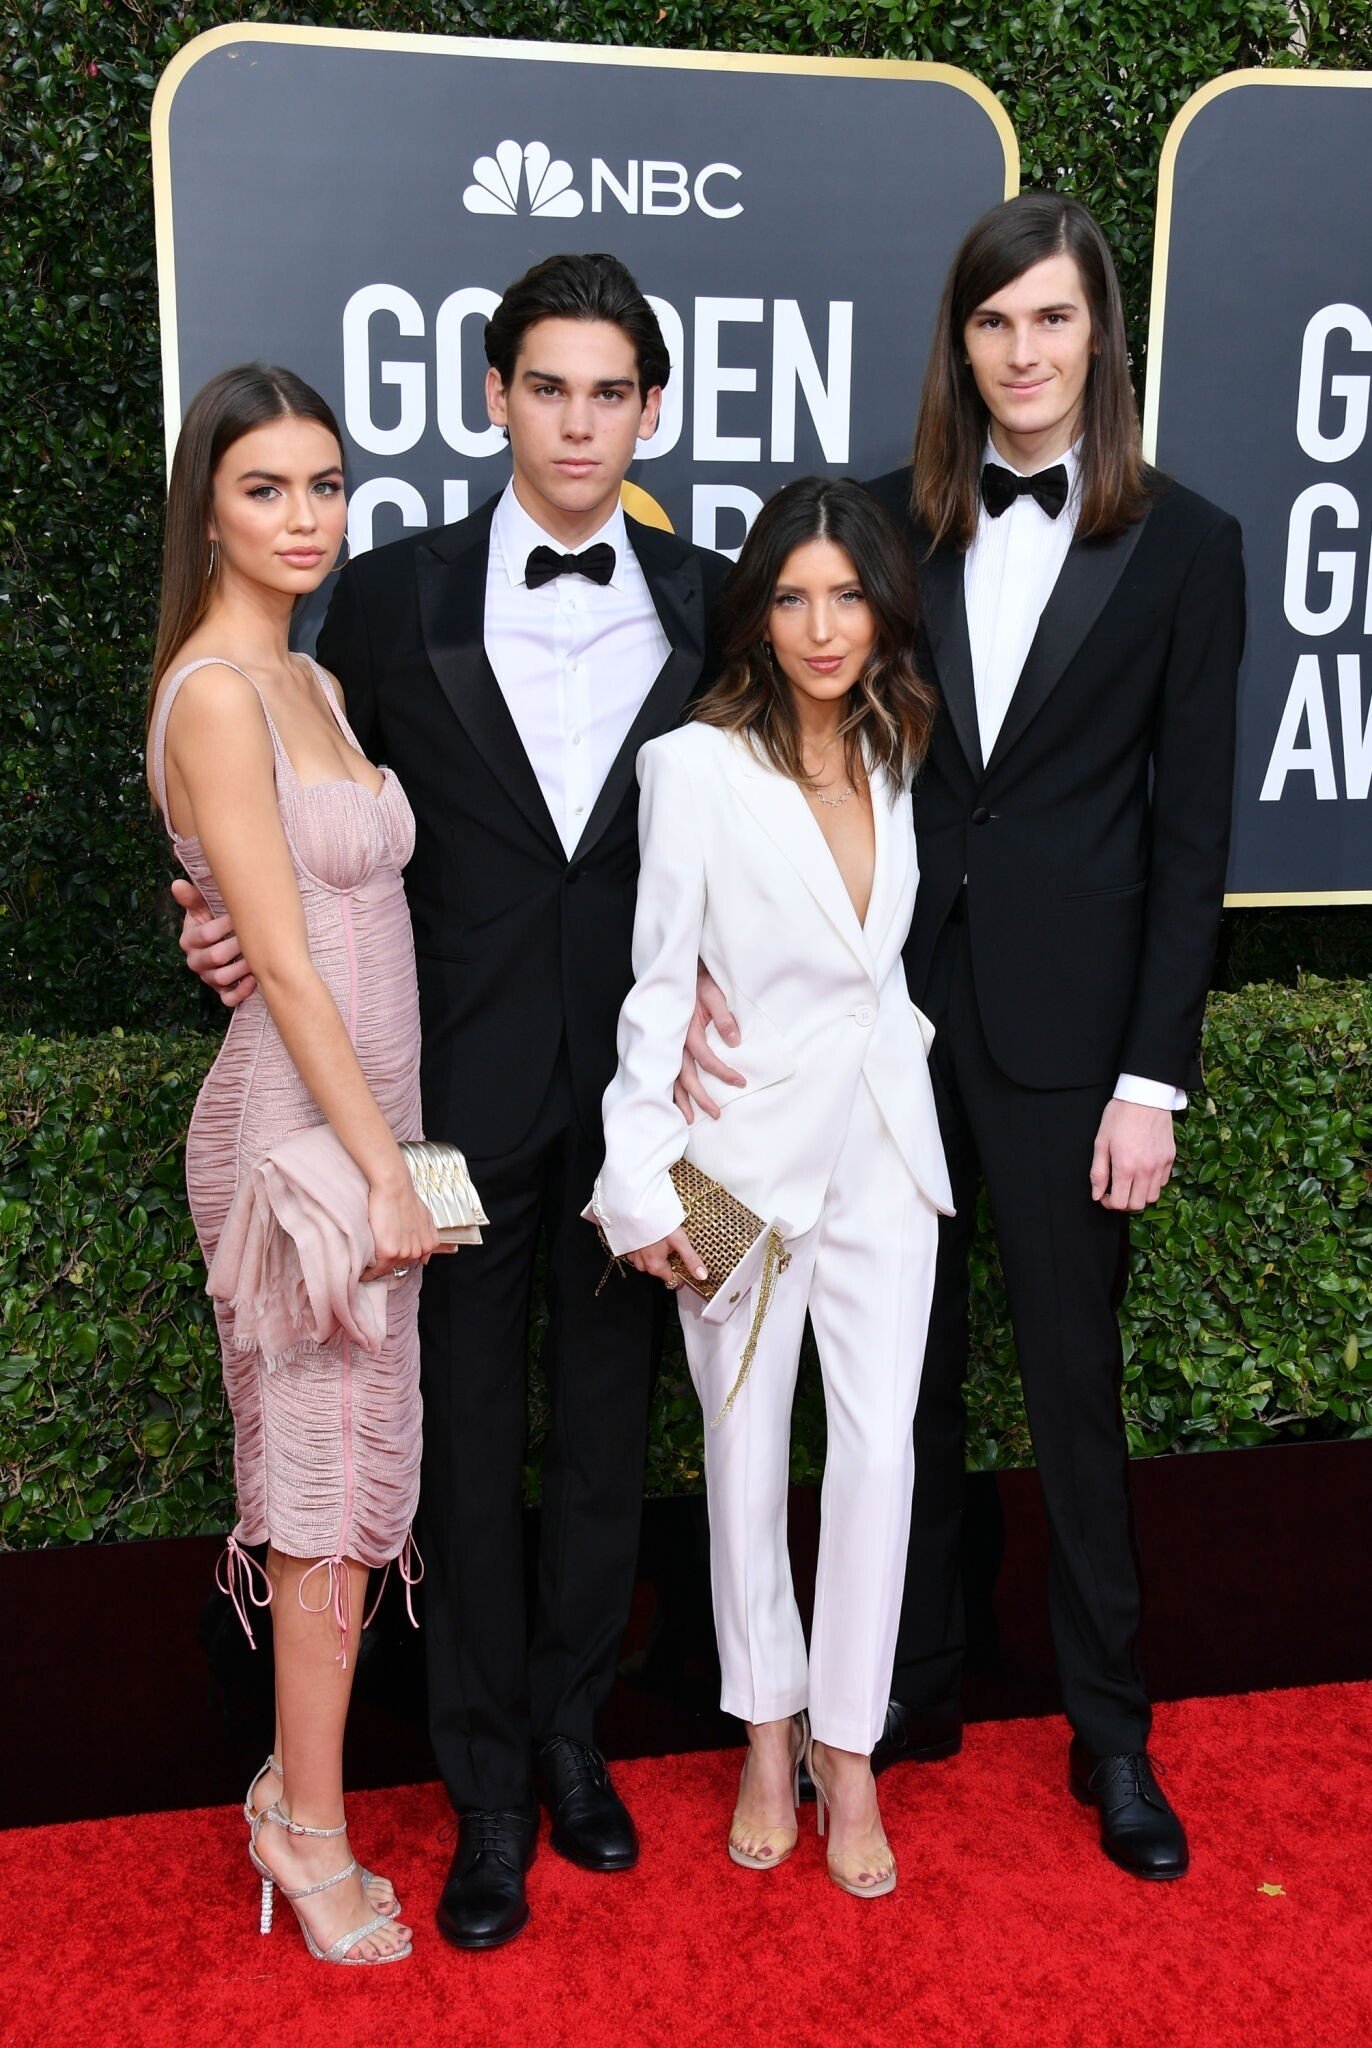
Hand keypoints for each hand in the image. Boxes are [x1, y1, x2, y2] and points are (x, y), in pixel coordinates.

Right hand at [172, 877, 256, 1006]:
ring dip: (242, 968)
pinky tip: (253, 980)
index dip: (224, 926)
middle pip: (214, 957)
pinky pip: (228, 999)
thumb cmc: (215, 922)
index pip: (204, 935)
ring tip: (258, 957)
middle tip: (255, 937)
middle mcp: (195, 961)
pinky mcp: (220, 993)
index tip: (239, 917)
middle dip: (236, 946)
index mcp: (189, 940)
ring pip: (222, 978)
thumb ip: (193, 899)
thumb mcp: (203, 909)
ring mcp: (208, 978)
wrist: (224, 943)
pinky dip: (241, 992)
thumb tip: (177, 884)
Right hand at [361, 1178, 441, 1281]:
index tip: (388, 1258)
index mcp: (428, 1244)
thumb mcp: (425, 1218)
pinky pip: (376, 1271)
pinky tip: (363, 1272)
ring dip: (376, 1268)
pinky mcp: (389, 1252)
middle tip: (375, 1255)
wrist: (394, 1188)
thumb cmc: (405, 1197)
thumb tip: (425, 1259)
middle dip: (388, 1262)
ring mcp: (404, 1253)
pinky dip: (368, 1273)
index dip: (397, 1258)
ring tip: (366, 1263)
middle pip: (399, 1266)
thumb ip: (428, 1237)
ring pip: (386, 1269)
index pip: (412, 1261)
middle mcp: (418, 1251)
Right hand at [627, 1227, 707, 1289]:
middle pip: (659, 1271)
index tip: (685, 1267)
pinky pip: (637, 1253)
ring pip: (647, 1262)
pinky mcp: (626, 1247)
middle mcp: (642, 1264)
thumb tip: (701, 1275)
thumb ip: (690, 1259)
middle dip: (667, 1262)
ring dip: (654, 1255)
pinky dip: (644, 1248)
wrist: (636, 1208)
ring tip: (661, 1240)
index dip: (681, 1275)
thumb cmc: (657, 1223)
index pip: (671, 1280)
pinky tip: (649, 1237)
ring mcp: (633, 1256)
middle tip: (674, 1246)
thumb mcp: (679, 1240)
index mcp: (655, 1266)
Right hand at [673, 962, 742, 1123]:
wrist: (679, 975)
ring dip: (680, 1100)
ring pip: (671, 1078)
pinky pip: (666, 1072)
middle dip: (700, 1098)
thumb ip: (724, 1018)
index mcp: (687, 1030)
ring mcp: (667, 1046)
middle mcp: (674, 1042)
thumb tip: (735, 1042)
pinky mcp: (666, 1047)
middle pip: (685, 1076)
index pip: (706, 1059)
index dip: (723, 1073)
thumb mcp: (715, 995)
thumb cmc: (699, 984)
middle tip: (716, 1114)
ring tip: (690, 1120)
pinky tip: (676, 1103)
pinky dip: (670, 1090)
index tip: (741, 1082)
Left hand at [1090, 1100, 1175, 1211]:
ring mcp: (1160, 1165)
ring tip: (1129, 1183)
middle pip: (1137, 1205)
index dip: (1108, 1203)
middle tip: (1115, 1191)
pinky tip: (1142, 1172)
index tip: (1104, 1194)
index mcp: (1125, 1167)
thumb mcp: (1101, 1142)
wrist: (1145, 1096)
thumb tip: (1097, 1195)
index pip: (1120, 1203)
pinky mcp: (1170, 1158)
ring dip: (1139, 1196)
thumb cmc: (1119, 1116)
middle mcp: (1146, 1170)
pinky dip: (1152, 1184)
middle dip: (1124, 1203)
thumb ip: (1098, 1172)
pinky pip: (1163, 1182)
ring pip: (1152, 1197)